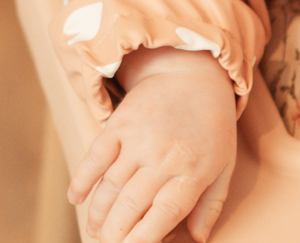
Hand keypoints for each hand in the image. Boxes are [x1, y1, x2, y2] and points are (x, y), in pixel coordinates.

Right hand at [68, 48, 237, 242]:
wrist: (193, 74)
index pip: (165, 214)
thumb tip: (199, 239)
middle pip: (130, 206)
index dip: (144, 239)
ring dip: (98, 215)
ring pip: (109, 187)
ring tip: (96, 230)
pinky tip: (76, 199)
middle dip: (115, 234)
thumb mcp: (223, 165)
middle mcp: (164, 156)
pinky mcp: (119, 125)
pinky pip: (93, 158)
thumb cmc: (212, 127)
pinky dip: (81, 181)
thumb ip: (210, 204)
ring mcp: (139, 139)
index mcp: (193, 170)